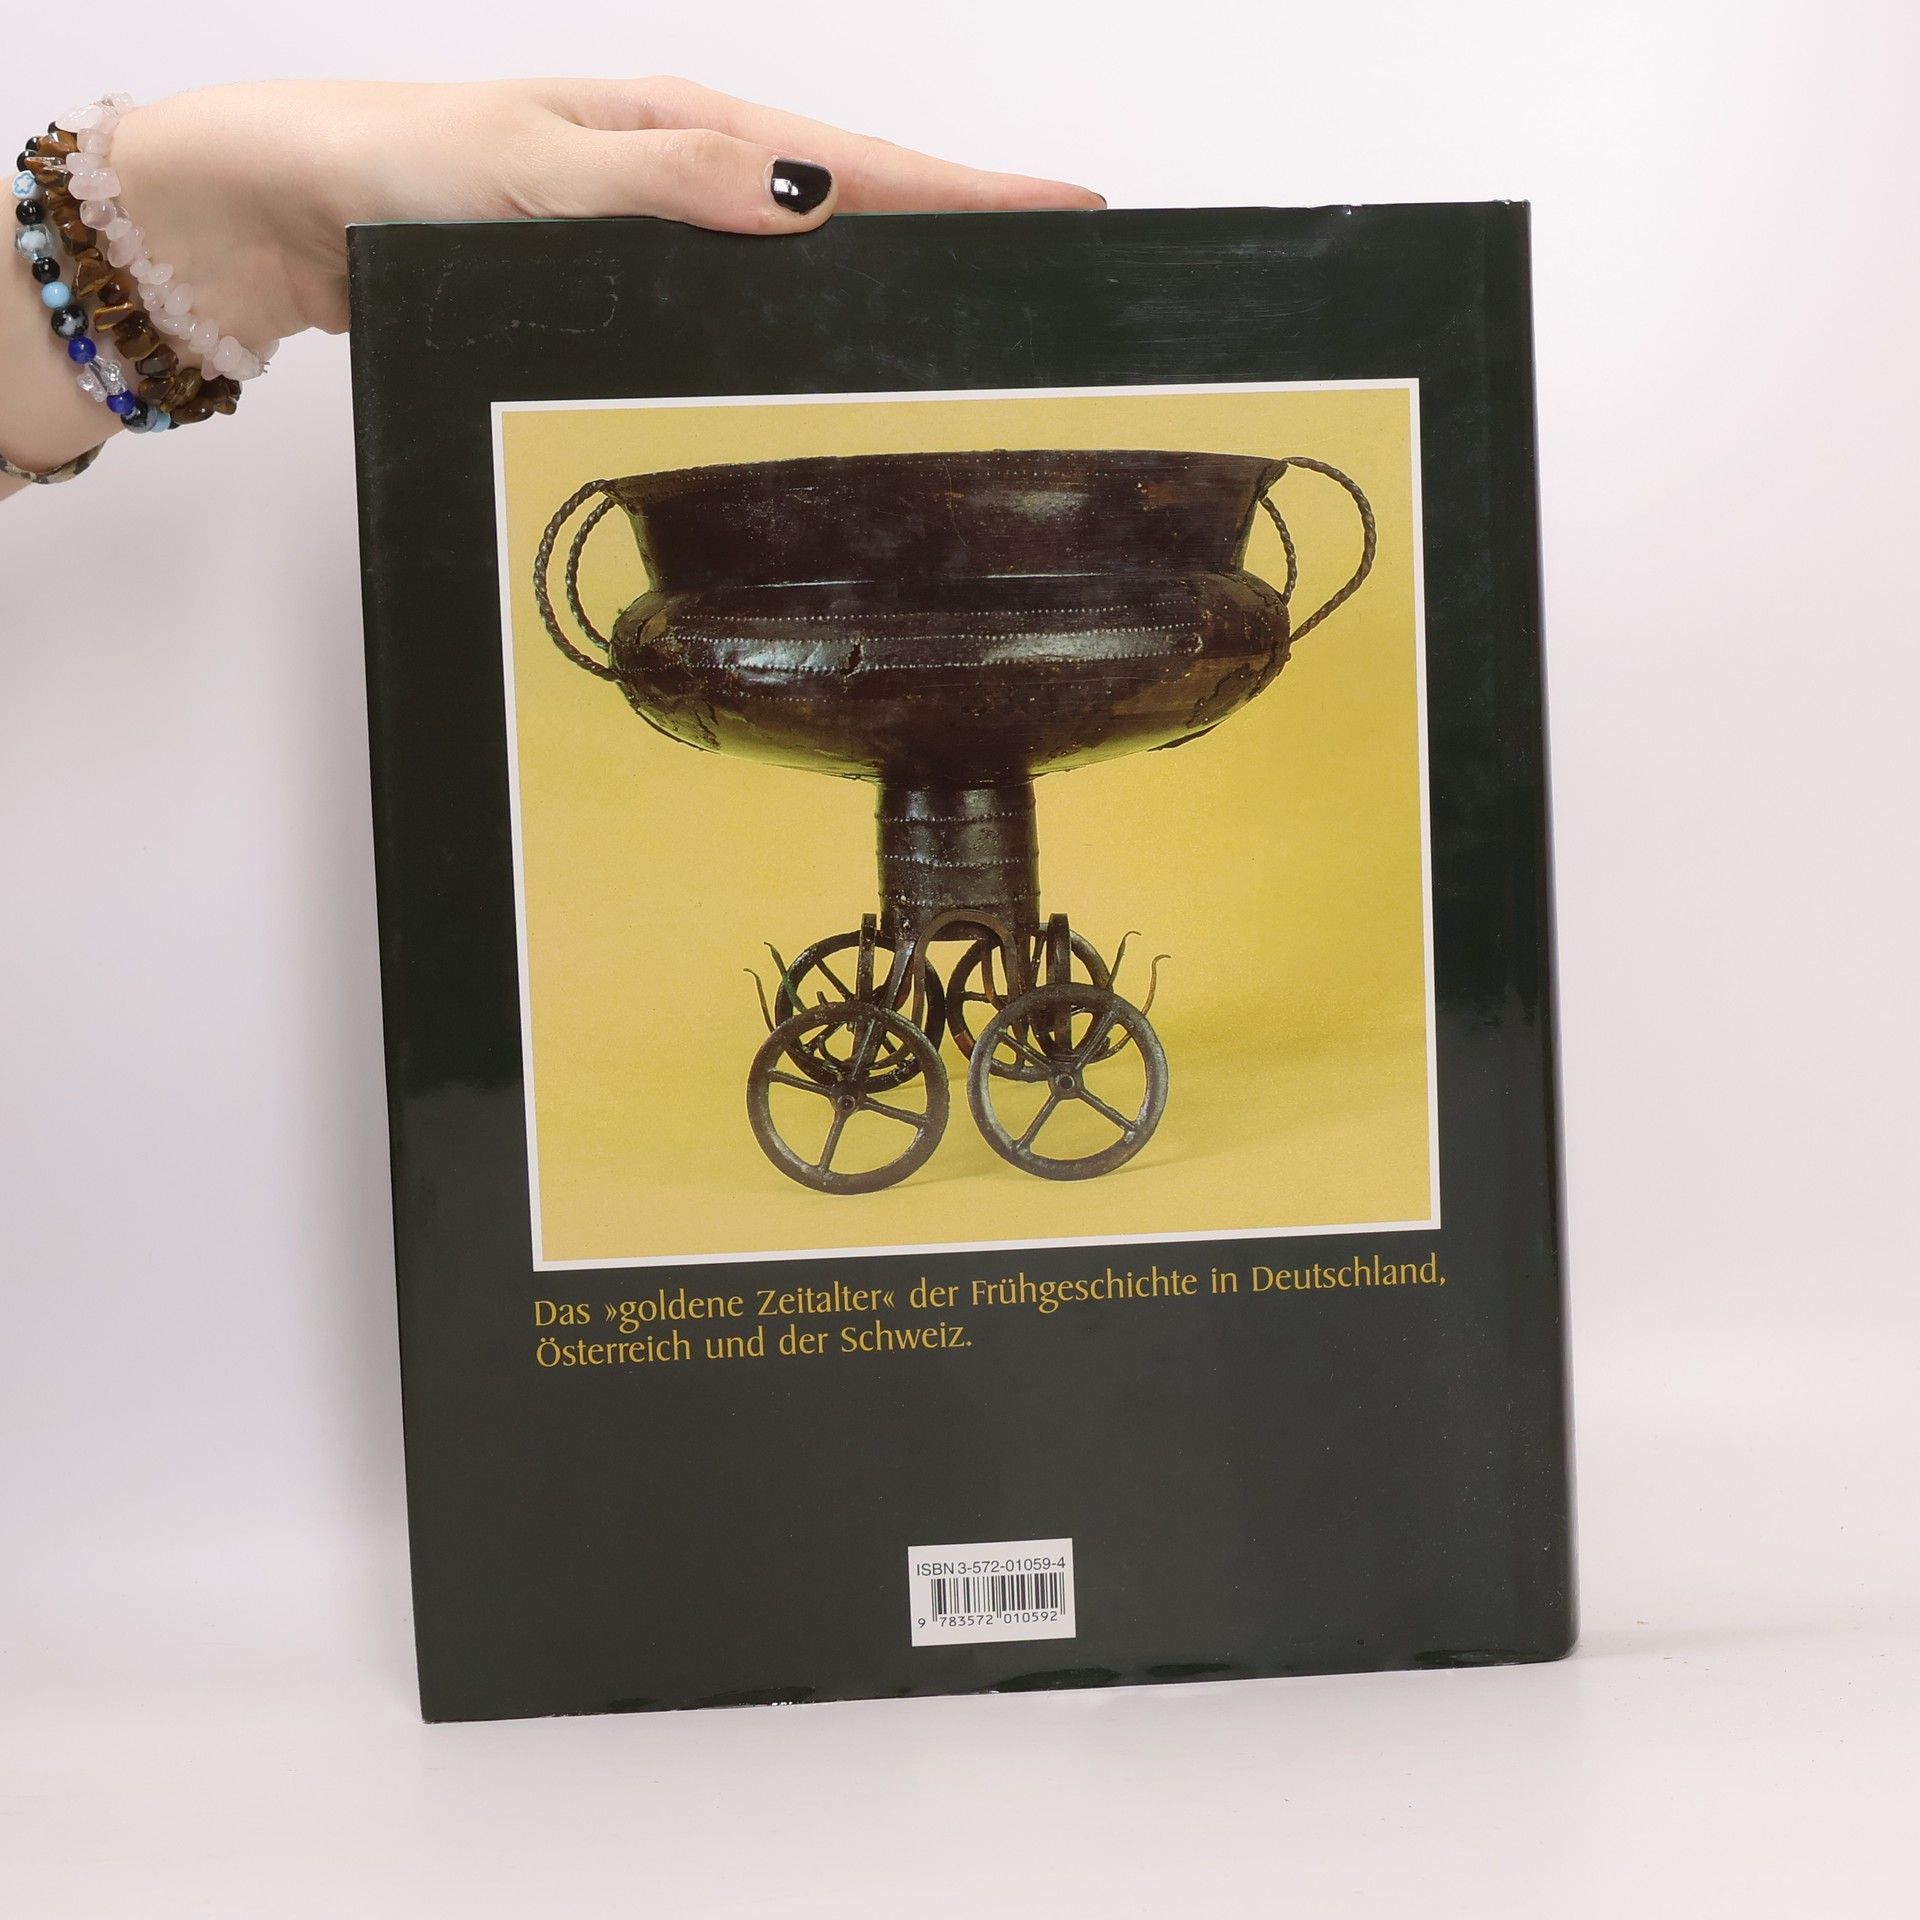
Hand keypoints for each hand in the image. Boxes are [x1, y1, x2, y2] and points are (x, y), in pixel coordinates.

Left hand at [108, 78, 1106, 343]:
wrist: (287, 204)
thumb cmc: (395, 168)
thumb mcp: (537, 167)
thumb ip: (667, 184)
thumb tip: (803, 201)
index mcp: (684, 130)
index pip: (856, 161)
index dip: (966, 189)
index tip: (1065, 204)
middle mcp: (685, 172)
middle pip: (853, 198)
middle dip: (958, 223)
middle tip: (1053, 253)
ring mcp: (660, 224)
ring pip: (805, 248)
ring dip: (889, 269)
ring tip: (974, 299)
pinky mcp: (623, 272)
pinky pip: (742, 290)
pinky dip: (802, 308)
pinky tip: (826, 343)